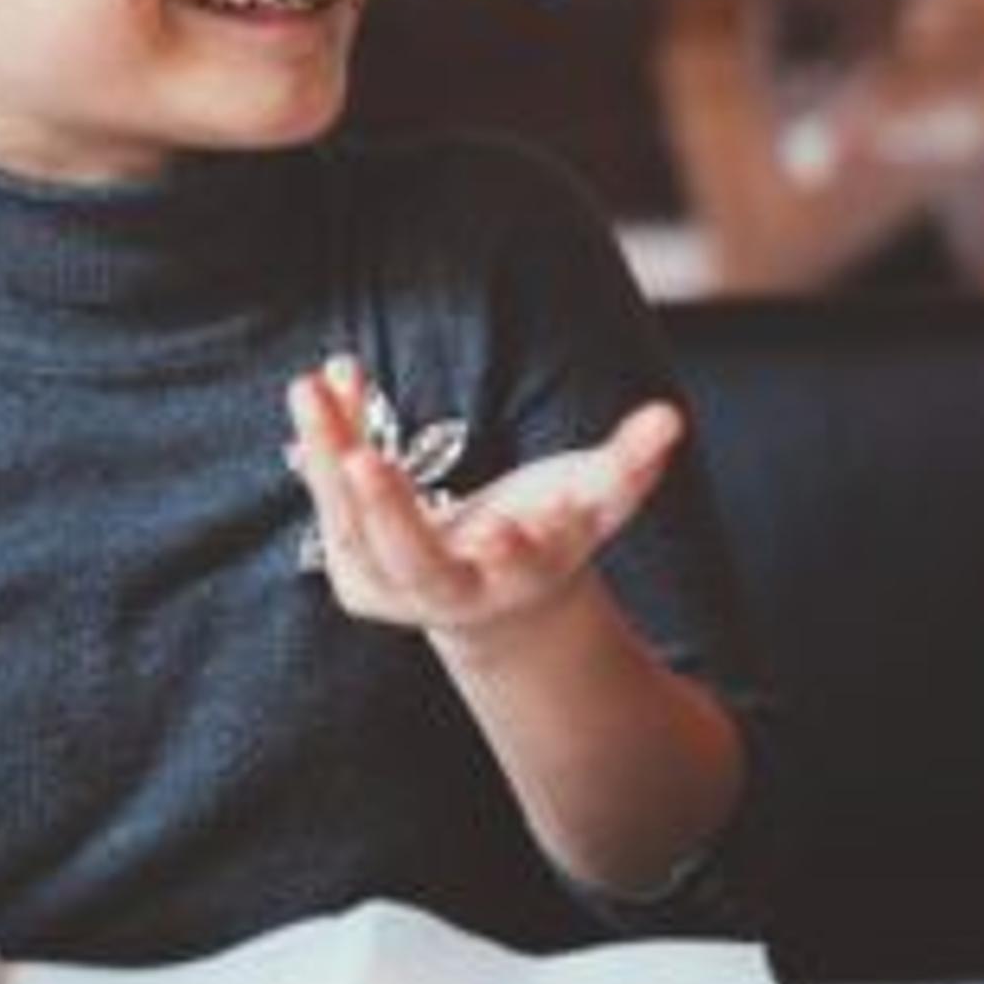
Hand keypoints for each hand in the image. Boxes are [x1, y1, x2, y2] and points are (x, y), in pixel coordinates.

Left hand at [286, 356, 684, 639]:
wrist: (494, 600)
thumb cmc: (551, 530)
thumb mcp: (594, 501)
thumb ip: (630, 463)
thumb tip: (671, 419)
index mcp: (521, 576)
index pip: (516, 566)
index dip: (513, 550)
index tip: (507, 527)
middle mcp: (453, 593)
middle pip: (415, 561)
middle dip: (387, 511)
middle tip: (360, 458)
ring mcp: (394, 591)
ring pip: (351, 528)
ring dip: (329, 453)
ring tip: (312, 387)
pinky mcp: (353, 574)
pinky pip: (330, 505)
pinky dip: (324, 442)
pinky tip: (326, 383)